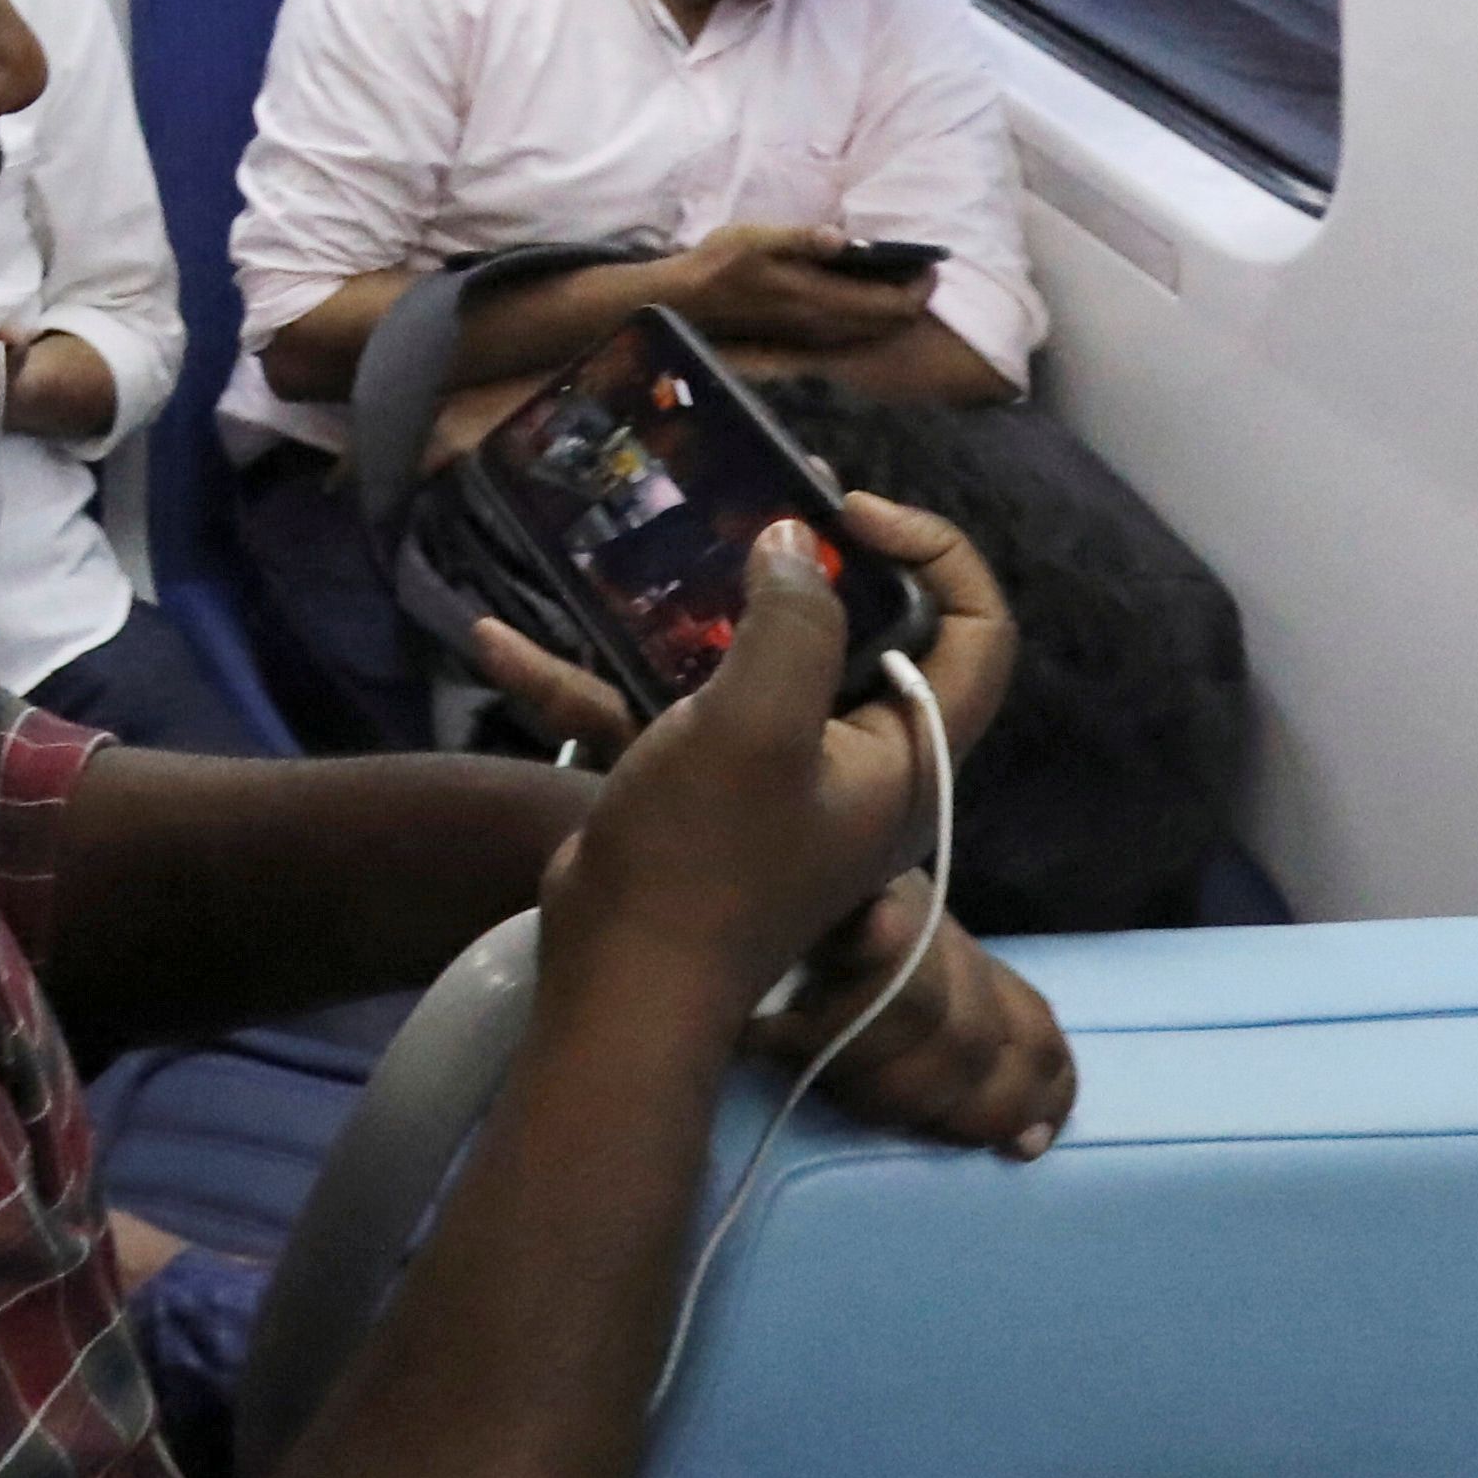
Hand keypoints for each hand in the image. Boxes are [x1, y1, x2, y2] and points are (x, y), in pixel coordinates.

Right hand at [528, 522, 938, 1031]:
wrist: (621, 975)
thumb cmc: (707, 854)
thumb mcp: (759, 724)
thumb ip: (795, 621)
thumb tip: (799, 543)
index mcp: (905, 754)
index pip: (976, 633)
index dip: (936, 554)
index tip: (850, 514)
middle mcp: (855, 760)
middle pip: (862, 630)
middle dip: (809, 556)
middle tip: (754, 501)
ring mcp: (775, 773)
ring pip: (752, 657)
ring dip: (692, 603)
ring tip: (646, 536)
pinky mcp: (700, 784)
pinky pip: (659, 707)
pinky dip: (589, 675)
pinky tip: (501, 643)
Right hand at [673, 222, 943, 353]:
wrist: (685, 303)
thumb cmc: (718, 263)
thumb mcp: (755, 238)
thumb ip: (800, 238)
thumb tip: (841, 238)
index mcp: (820, 299)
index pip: (891, 306)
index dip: (920, 289)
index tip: (930, 265)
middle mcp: (824, 325)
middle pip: (888, 323)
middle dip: (913, 300)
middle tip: (919, 271)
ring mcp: (813, 337)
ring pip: (872, 333)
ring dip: (892, 312)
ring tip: (897, 281)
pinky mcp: (802, 341)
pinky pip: (852, 337)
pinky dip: (870, 321)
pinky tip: (862, 299)